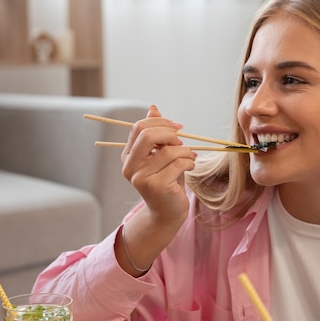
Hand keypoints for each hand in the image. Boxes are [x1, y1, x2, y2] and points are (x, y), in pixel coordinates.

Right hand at [121, 105, 195, 227]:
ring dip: (185, 151)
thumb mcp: (161, 155)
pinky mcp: (156, 186)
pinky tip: (190, 167)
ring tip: (190, 158)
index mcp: (128, 155)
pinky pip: (178, 164)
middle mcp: (130, 166)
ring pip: (168, 151)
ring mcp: (141, 177)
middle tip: (182, 141)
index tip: (177, 128)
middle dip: (170, 133)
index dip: (160, 123)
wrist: (168, 212)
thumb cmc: (167, 180)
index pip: (139, 128)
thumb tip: (152, 108)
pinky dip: (189, 162)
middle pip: (147, 135)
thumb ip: (156, 133)